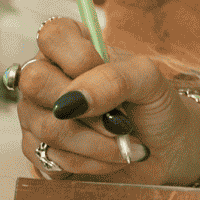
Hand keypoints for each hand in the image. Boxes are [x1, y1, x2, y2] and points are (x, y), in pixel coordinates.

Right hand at [15, 18, 199, 183]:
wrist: (164, 149)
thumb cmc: (155, 106)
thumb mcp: (149, 80)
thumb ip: (115, 78)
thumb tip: (74, 100)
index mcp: (71, 48)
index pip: (51, 35)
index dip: (79, 58)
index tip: (107, 73)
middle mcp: (47, 77)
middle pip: (34, 82)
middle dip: (89, 111)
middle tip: (121, 120)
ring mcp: (36, 114)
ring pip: (47, 127)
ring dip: (98, 144)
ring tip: (124, 143)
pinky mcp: (38, 150)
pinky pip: (50, 158)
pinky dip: (90, 164)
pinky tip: (110, 159)